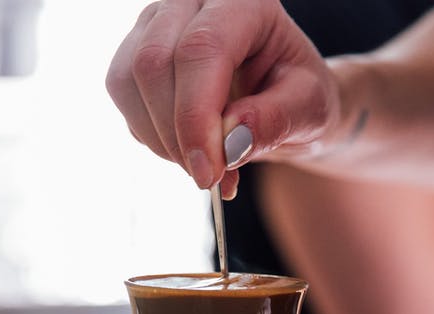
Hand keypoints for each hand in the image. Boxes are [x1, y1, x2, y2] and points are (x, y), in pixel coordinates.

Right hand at [105, 0, 343, 197]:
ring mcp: (157, 24)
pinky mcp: (135, 53)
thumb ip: (275, 122)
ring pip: (128, 81)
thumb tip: (228, 143)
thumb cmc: (300, 95)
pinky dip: (153, 137)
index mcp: (244, 3)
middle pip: (154, 63)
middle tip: (210, 177)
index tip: (209, 172)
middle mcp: (191, 3)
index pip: (201, 49)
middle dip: (176, 134)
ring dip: (161, 139)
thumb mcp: (309, 110)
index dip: (196, 115)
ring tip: (205, 164)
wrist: (285, 97)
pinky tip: (189, 148)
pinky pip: (124, 101)